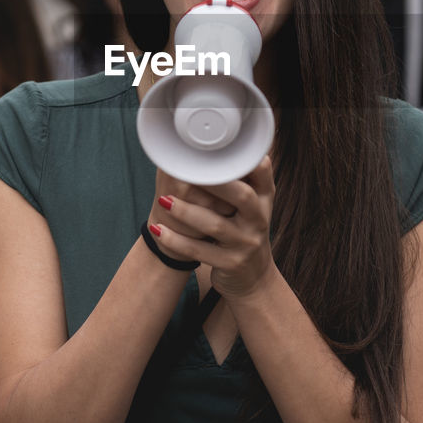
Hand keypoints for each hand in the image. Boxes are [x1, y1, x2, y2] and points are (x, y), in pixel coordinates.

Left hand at [148, 158, 276, 296]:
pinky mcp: (231, 264)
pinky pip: (201, 252)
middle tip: (186, 172)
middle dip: (214, 183)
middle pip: (242, 197)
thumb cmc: (243, 230)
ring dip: (187, 212)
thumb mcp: (251, 206)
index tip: (218, 149)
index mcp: (264, 198)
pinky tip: (158, 230)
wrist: (252, 277)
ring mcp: (247, 243)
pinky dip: (176, 241)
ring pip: (216, 225)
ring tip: (163, 200)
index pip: (262, 173)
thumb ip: (239, 179)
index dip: (245, 160)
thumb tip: (208, 145)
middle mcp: (259, 219)